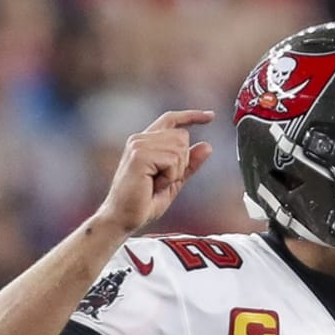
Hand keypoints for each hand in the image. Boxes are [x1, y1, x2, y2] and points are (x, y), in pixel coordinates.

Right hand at [94, 109, 213, 235]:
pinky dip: (169, 177)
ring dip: (174, 172)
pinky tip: (153, 185)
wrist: (123, 219)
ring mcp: (138, 145)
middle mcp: (140, 139)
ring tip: (155, 184)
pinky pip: (172, 160)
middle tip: (162, 181)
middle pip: (182, 136)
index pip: (171, 119)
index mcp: (146, 142)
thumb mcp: (173, 181)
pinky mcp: (139, 156)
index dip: (192, 116)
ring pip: (179, 149)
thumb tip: (207, 146)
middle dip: (181, 162)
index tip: (211, 116)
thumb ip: (189, 164)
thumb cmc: (143, 203)